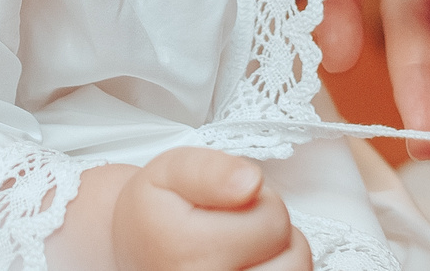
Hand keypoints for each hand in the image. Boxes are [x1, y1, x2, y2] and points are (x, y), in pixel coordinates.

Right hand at [114, 149, 309, 270]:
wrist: (138, 250)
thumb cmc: (157, 211)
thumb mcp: (170, 169)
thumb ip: (210, 168)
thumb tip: (251, 181)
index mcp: (186, 248)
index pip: (273, 219)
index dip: (257, 198)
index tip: (227, 201)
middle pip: (291, 252)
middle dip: (270, 229)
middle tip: (234, 224)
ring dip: (279, 255)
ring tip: (245, 246)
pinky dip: (275, 270)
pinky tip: (249, 264)